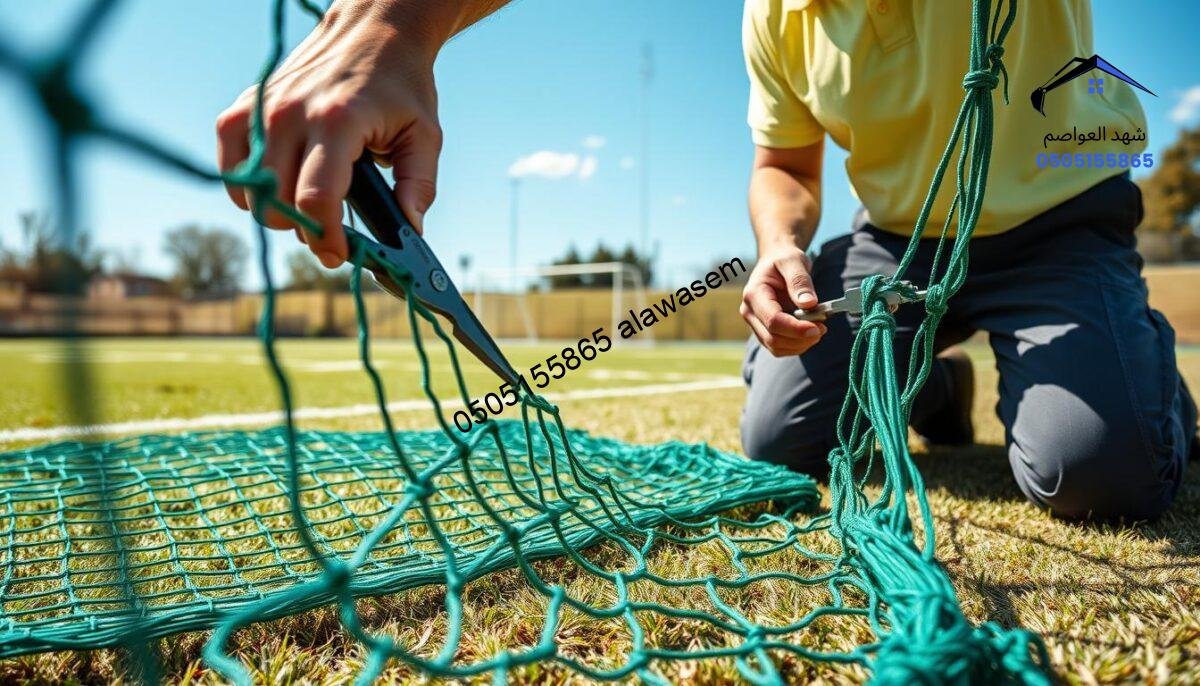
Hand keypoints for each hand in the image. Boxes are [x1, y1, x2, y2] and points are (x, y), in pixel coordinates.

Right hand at [216, 0, 441, 267]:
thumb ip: (419, 186)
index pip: (315, 199)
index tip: (340, 255)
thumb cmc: (401, 85)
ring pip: (252, 193)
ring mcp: (261, 110)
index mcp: (338, 121)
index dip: (326, 239)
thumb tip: (409, 232)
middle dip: (304, 230)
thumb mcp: (424, 134)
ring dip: (278, 212)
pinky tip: (283, 184)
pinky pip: (232, 170)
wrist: (372, 31)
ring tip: (310, 204)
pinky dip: (252, 189)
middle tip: (330, 230)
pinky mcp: (242, 108)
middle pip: (277, 204)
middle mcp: (290, 114)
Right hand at [740, 247, 825, 356]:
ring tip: (818, 329)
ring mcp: (755, 323)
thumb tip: (809, 304)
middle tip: (823, 328)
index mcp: (754, 294)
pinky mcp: (764, 330)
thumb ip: (800, 281)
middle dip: (800, 339)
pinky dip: (797, 345)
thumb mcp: (794, 261)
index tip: (818, 327)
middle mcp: (750, 312)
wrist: (776, 261)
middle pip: (773, 338)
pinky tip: (809, 332)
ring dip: (800, 345)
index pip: (773, 320)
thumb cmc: (784, 259)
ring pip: (776, 347)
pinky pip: (779, 347)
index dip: (796, 329)